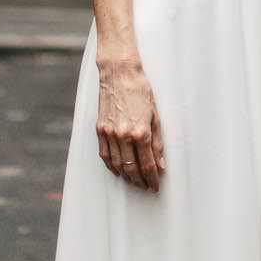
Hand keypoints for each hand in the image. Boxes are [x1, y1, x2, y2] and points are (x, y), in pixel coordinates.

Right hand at [96, 57, 165, 191]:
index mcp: (140, 132)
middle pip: (132, 169)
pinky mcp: (100, 130)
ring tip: (134, 181)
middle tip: (146, 186)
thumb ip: (157, 142)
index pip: (148, 165)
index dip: (152, 179)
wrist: (119, 74)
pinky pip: (105, 155)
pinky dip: (111, 166)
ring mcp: (110, 134)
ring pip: (117, 165)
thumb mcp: (155, 116)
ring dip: (126, 177)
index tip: (155, 186)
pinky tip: (118, 170)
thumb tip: (160, 164)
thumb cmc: (140, 91)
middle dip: (140, 181)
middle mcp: (124, 136)